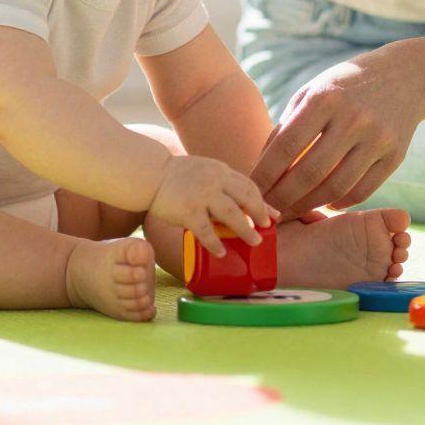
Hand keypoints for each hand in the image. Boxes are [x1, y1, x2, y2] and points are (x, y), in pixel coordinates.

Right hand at [151, 155, 273, 256]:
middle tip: (267, 227)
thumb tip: (240, 203)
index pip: (248, 186)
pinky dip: (215, 243)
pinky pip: (206, 230)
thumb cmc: (178, 176)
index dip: (262, 201)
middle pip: (246, 197)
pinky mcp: (188, 211)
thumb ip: (222, 183)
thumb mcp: (205, 171)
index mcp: (221, 171)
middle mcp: (215, 181)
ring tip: (255, 242)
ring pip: (232, 213)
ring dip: (246, 229)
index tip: (273, 215)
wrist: (150, 174)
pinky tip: (222, 252)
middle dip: (260, 213)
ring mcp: (202, 196)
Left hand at [249, 53, 424, 215]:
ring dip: (309, 206)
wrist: (404, 77)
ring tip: (292, 212)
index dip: (264, 174)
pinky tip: (325, 203)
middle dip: (282, 198)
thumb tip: (261, 169)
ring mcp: (378, 138)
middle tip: (267, 211)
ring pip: (336, 187)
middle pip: (309, 173)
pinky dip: (339, 203)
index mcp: (325, 98)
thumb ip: (287, 127)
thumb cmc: (345, 86)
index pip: (286, 146)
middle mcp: (353, 118)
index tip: (250, 191)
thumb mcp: (312, 92)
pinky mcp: (396, 155)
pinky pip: (362, 191)